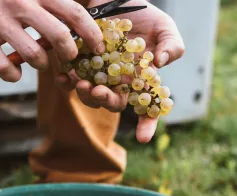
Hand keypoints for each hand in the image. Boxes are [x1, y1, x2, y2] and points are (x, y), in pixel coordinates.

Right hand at [0, 0, 104, 82]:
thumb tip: (74, 14)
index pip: (73, 12)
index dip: (90, 32)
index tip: (98, 46)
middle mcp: (21, 5)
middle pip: (59, 36)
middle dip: (70, 53)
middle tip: (69, 58)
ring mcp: (0, 23)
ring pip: (34, 56)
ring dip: (41, 65)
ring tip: (38, 61)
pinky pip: (5, 68)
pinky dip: (12, 76)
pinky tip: (13, 72)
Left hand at [56, 1, 184, 142]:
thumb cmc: (145, 16)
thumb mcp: (165, 28)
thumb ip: (172, 46)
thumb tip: (161, 62)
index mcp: (141, 81)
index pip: (147, 109)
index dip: (146, 125)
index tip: (144, 138)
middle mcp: (119, 84)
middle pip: (114, 104)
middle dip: (106, 102)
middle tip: (100, 91)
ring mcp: (99, 77)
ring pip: (91, 97)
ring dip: (86, 95)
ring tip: (81, 83)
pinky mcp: (81, 66)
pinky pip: (71, 81)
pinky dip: (66, 82)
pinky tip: (64, 77)